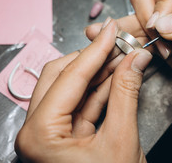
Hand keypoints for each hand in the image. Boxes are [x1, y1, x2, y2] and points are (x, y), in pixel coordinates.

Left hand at [15, 19, 151, 162]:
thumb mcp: (121, 139)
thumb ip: (126, 93)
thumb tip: (136, 60)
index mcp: (39, 136)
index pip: (69, 77)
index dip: (95, 50)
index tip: (113, 31)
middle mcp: (36, 133)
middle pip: (61, 77)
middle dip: (92, 58)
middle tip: (118, 42)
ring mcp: (48, 136)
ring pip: (71, 90)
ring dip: (98, 72)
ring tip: (122, 55)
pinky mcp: (64, 138)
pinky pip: (80, 105)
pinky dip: (99, 89)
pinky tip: (117, 75)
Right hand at [125, 0, 171, 103]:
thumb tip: (166, 22)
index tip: (168, 20)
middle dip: (151, 15)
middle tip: (166, 35)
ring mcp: (169, 21)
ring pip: (138, 11)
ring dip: (145, 31)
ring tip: (167, 48)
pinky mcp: (161, 41)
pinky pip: (137, 34)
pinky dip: (135, 42)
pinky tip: (149, 51)